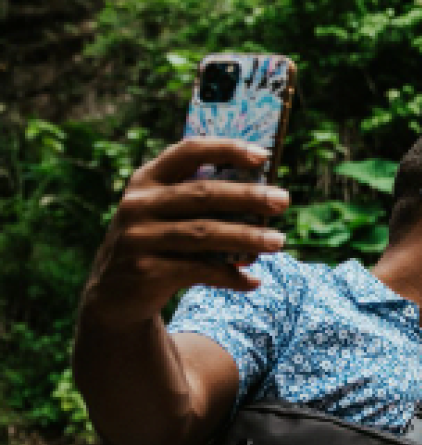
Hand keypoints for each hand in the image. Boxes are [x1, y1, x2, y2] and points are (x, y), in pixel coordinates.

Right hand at [81, 138, 290, 326]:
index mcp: (148, 179)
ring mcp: (139, 237)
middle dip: (248, 196)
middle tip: (283, 201)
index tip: (264, 156)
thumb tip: (264, 196)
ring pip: (204, 233)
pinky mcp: (145, 270)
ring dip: (246, 237)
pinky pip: (199, 270)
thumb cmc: (159, 243)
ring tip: (278, 242)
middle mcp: (139, 204)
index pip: (188, 151)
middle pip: (203, 193)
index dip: (227, 149)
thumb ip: (201, 200)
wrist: (115, 294)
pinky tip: (253, 281)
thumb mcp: (167, 214)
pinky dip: (230, 276)